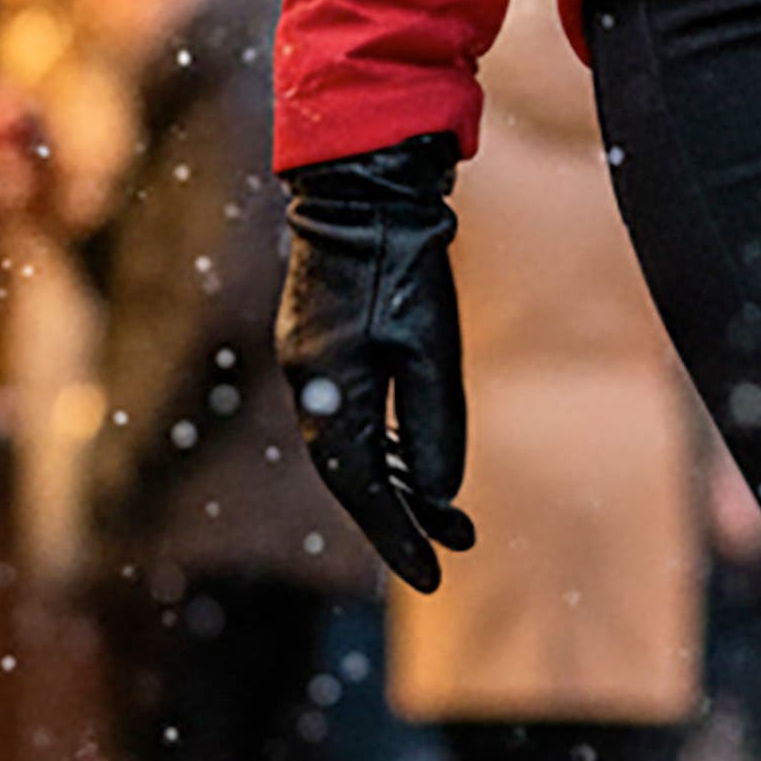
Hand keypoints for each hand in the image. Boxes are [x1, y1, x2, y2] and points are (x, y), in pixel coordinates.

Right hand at [276, 136, 475, 593]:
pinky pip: (353, 414)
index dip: (397, 536)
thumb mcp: (430, 349)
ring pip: (354, 446)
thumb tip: (439, 497)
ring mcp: (313, 360)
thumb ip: (433, 426)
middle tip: (450, 552)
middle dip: (401, 518)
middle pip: (353, 475)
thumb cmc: (400, 261)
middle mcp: (310, 383)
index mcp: (327, 391)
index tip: (432, 577)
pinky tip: (415, 463)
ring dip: (399, 484)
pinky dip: (386, 446)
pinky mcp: (325, 341)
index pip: (361, 488)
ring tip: (450, 519)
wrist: (362, 183)